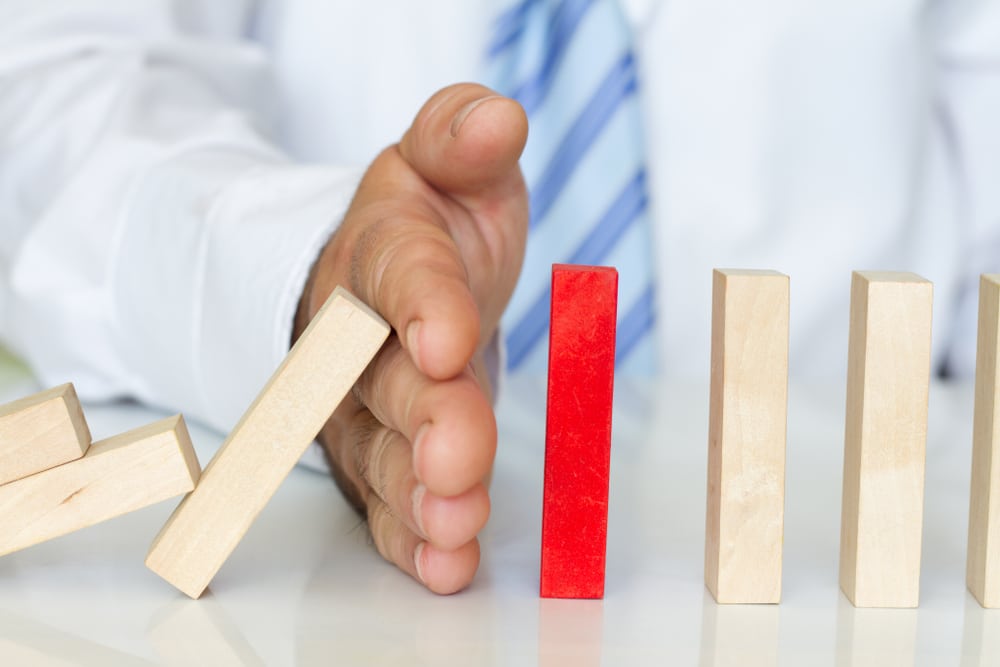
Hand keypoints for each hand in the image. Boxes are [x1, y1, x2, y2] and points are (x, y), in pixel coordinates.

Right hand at [294, 84, 528, 593]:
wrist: (387, 281)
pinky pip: (386, 500)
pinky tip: (445, 564)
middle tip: (458, 460)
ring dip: (416, 494)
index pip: (398, 275)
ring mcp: (362, 403)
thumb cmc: (429, 223)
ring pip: (379, 452)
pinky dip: (412, 536)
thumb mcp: (448, 162)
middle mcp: (360, 336)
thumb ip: (462, 138)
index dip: (422, 305)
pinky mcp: (377, 454)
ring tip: (455, 528)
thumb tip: (497, 117)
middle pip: (386, 379)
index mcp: (382, 252)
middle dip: (423, 420)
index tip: (448, 338)